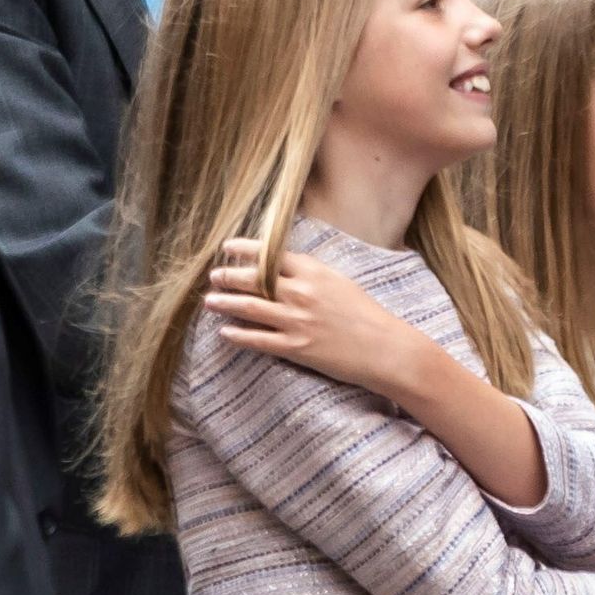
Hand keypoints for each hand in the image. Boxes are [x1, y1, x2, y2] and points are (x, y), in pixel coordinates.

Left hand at [205, 240, 423, 400]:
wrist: (384, 347)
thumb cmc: (366, 314)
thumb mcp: (340, 282)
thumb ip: (311, 274)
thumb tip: (284, 268)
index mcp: (313, 271)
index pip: (270, 254)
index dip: (245, 249)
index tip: (227, 247)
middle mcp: (301, 292)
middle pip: (253, 279)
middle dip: (229, 276)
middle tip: (214, 275)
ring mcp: (296, 320)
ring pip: (249, 308)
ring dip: (226, 302)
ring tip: (210, 300)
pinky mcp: (296, 347)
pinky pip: (258, 340)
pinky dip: (238, 335)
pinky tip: (225, 332)